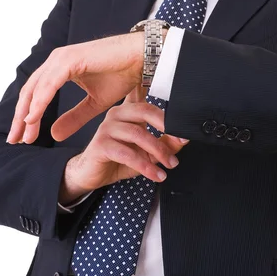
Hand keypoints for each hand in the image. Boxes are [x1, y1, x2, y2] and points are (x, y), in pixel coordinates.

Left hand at [7, 32, 150, 143]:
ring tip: (23, 134)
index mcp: (59, 69)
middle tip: (15, 140)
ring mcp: (61, 58)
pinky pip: (49, 84)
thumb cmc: (122, 75)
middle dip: (21, 118)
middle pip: (30, 93)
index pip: (36, 95)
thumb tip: (53, 134)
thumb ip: (74, 118)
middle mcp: (56, 61)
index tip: (22, 138)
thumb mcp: (94, 105)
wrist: (141, 59)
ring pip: (36, 89)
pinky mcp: (70, 59)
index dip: (27, 118)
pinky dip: (39, 102)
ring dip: (27, 113)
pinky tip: (33, 118)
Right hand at [59, 96, 188, 203]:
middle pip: (145, 111)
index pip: (148, 101)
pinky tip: (154, 174)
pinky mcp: (101, 144)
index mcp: (128, 111)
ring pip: (138, 134)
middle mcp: (116, 114)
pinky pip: (127, 153)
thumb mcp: (147, 152)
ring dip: (158, 151)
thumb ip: (165, 143)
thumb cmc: (118, 159)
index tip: (182, 124)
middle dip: (166, 128)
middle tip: (180, 142)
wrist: (92, 174)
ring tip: (169, 165)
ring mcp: (106, 128)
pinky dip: (144, 165)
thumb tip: (184, 138)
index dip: (166, 109)